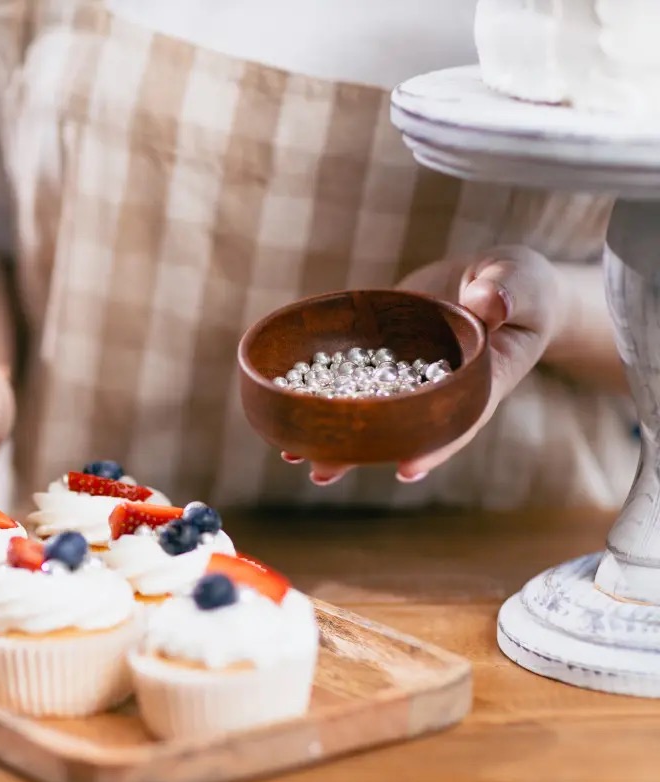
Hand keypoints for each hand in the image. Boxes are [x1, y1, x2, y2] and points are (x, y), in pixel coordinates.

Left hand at [286, 246, 562, 484]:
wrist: (495, 284)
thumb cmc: (519, 286)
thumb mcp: (521, 282)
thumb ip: (507, 291)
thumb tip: (486, 302)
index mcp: (481, 380)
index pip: (457, 420)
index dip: (433, 445)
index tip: (406, 468)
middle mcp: (438, 388)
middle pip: (401, 429)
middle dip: (362, 452)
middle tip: (321, 473)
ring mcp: (409, 376)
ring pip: (371, 413)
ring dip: (334, 435)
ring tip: (292, 455)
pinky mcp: (385, 358)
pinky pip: (354, 379)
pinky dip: (324, 395)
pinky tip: (287, 411)